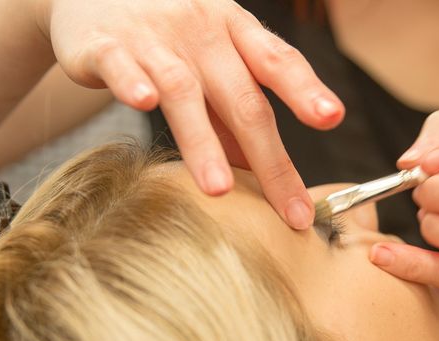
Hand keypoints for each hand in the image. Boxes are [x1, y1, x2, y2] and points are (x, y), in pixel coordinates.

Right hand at [33, 0, 344, 228]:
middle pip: (243, 99)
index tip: (332, 118)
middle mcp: (202, 32)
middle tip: (292, 209)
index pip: (278, 63)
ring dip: (203, 141)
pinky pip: (121, 64)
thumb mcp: (210, 62)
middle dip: (271, 158)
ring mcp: (155, 37)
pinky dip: (133, 82)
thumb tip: (257, 170)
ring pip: (184, 91)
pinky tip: (144, 102)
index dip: (305, 90)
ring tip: (220, 189)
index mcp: (235, 33)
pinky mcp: (106, 44)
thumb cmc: (168, 34)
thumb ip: (231, 115)